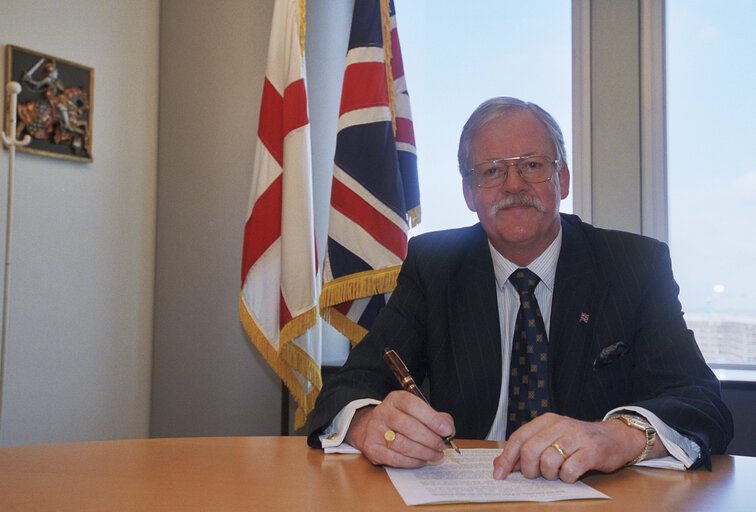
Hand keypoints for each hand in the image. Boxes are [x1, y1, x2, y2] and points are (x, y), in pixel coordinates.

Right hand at [345, 390, 454, 467]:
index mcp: (395, 399)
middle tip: (442, 446)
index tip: (446, 430)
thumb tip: (449, 429)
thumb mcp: (416, 411)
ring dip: (425, 453)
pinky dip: (414, 462)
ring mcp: (375, 430)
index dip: (432, 419)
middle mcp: (383, 412)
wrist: (370, 428)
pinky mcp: (372, 448)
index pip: (414, 406)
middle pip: (410, 427)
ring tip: (436, 454)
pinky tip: (422, 460)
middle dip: (431, 439)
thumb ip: (436, 417)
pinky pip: (397, 459)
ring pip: (404, 445)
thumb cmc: (400, 419)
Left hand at [492, 412, 665, 482]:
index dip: (507, 458)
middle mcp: (560, 425)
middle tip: (537, 476)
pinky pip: (570, 470)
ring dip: (549, 475)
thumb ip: (527, 448)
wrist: (615, 437)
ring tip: (557, 473)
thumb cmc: (578, 441)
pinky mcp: (592, 450)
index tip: (499, 474)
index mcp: (546, 420)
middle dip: (529, 470)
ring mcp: (577, 436)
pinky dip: (567, 478)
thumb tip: (500, 464)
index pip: (519, 438)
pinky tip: (571, 474)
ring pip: (548, 461)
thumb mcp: (551, 438)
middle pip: (530, 451)